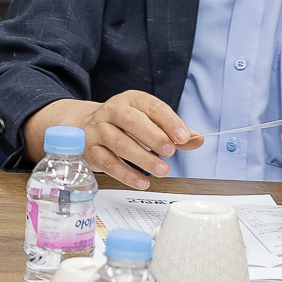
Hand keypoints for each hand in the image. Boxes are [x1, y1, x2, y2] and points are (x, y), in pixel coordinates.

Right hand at [60, 91, 195, 189]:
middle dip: (154, 137)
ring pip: (120, 143)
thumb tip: (196, 139)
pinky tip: (142, 181)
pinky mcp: (91, 150)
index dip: (169, 121)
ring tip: (162, 170)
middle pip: (132, 122)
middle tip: (170, 151)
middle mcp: (112, 111)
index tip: (184, 137)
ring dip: (143, 158)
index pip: (152, 107)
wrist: (85, 125)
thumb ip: (173, 131)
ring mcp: (99, 130)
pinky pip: (108, 163)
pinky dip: (126, 174)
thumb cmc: (124, 124)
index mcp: (131, 100)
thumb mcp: (148, 121)